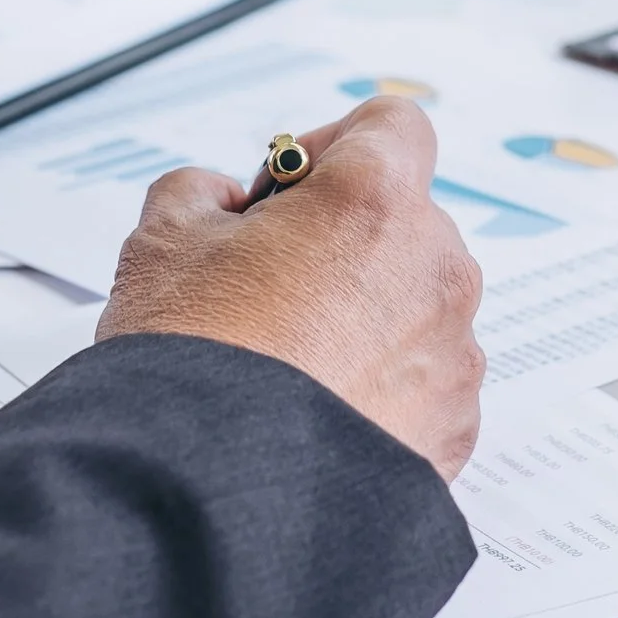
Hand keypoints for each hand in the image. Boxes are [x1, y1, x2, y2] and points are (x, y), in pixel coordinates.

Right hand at [96, 97, 485, 477]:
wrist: (214, 492)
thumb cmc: (194, 363)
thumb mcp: (162, 238)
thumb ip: (201, 190)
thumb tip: (226, 203)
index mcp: (375, 200)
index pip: (393, 125)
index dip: (335, 145)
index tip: (288, 190)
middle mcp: (435, 267)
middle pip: (406, 220)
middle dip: (345, 239)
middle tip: (270, 284)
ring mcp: (454, 351)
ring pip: (417, 303)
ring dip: (367, 315)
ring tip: (290, 362)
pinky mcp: (456, 425)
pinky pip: (426, 381)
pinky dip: (385, 386)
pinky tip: (318, 409)